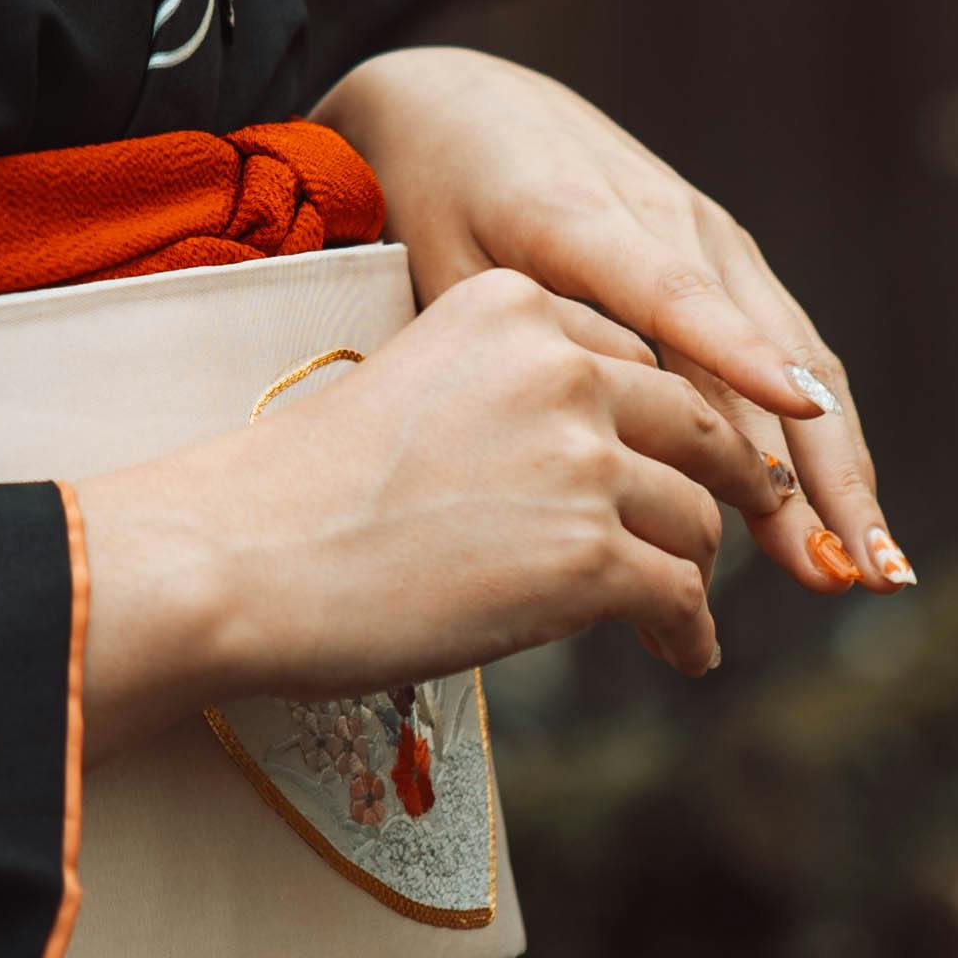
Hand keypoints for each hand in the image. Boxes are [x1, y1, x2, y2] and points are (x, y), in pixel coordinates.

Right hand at [72, 265, 748, 758]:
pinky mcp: (591, 558)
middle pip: (690, 426)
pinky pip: (680, 595)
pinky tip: (680, 652)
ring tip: (677, 612)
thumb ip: (515, 399)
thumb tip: (591, 465)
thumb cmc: (303, 487)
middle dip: (714, 486)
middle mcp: (562, 366)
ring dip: (694, 570)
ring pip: (697, 516)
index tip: (665, 464)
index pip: (633, 358)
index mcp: (515, 305)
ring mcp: (583, 461)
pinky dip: (688, 631)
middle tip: (714, 534)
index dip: (656, 423)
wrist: (243, 558)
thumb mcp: (421, 385)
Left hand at [319, 40, 909, 598]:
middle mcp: (665, 216)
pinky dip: (820, 428)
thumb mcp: (448, 271)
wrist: (464, 103)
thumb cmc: (439, 201)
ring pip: (794, 352)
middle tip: (861, 568)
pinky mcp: (722, 248)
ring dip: (839, 462)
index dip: (738, 354)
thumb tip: (578, 465)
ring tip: (873, 561)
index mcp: (577, 217)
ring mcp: (707, 230)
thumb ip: (511, 351)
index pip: (671, 293)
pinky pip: (784, 341)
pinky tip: (844, 503)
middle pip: (762, 346)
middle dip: (818, 464)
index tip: (800, 413)